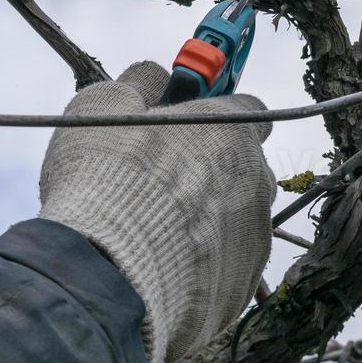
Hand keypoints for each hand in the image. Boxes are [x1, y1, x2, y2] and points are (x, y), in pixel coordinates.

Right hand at [37, 61, 275, 362]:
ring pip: (236, 222)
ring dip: (205, 224)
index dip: (214, 116)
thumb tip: (156, 75)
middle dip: (209, 174)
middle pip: (243, 169)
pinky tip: (160, 270)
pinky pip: (224, 269)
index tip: (184, 126)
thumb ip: (140, 82)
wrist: (109, 274)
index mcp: (232, 130)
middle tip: (159, 187)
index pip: (248, 109)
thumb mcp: (104, 105)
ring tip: (152, 236)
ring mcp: (255, 238)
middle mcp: (257, 180)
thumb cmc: (106, 180)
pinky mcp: (242, 287)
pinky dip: (200, 269)